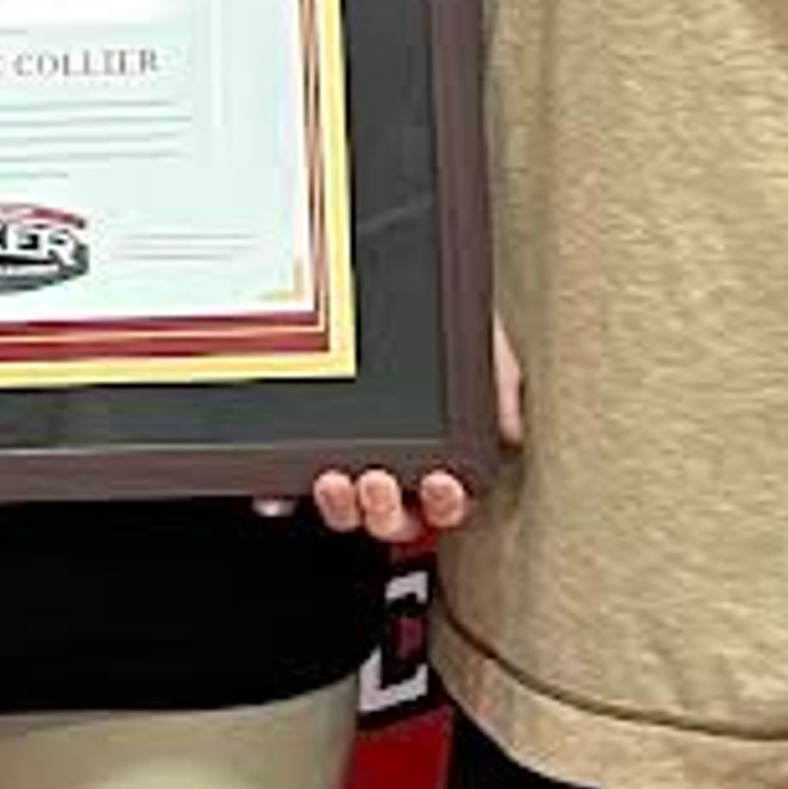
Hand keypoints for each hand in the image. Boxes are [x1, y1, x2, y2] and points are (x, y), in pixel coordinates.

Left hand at [277, 317, 525, 546]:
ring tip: (337, 480)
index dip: (445, 505)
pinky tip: (278, 493)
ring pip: (347, 510)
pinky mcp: (306, 446)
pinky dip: (281, 497)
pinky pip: (290, 486)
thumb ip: (497, 384)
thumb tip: (509, 431)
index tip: (439, 483)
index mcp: (442, 452)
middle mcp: (397, 462)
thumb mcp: (479, 340)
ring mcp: (350, 456)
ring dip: (342, 508)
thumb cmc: (438, 312)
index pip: (447, 501)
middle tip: (380, 481)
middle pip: (394, 518)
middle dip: (387, 511)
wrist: (387, 270)